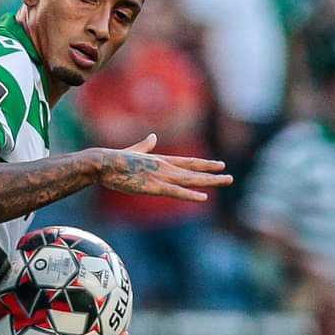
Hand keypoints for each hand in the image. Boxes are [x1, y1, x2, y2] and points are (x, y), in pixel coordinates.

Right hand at [98, 135, 231, 202]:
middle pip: (194, 171)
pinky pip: (175, 192)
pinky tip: (203, 197)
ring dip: (209, 181)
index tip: (219, 165)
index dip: (205, 164)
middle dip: (213, 174)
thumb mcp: (134, 151)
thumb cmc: (114, 159)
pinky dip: (190, 195)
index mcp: (160, 160)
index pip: (188, 163)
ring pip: (190, 180)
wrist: (104, 163)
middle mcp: (165, 167)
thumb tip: (152, 137)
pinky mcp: (152, 187)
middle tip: (230, 177)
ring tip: (226, 180)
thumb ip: (145, 146)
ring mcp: (160, 176)